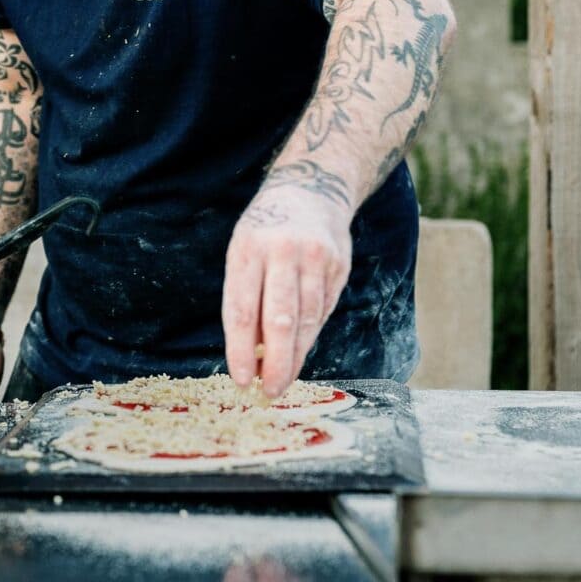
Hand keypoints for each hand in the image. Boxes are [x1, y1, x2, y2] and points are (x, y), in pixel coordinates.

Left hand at [222, 191, 350, 396]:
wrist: (312, 191)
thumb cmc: (264, 230)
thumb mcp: (243, 252)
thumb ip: (246, 297)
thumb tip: (251, 353)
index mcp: (249, 248)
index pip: (243, 309)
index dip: (241, 349)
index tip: (241, 379)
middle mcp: (283, 252)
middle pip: (281, 319)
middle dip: (276, 362)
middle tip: (269, 391)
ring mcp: (316, 258)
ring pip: (307, 319)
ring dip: (295, 355)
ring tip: (283, 380)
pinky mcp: (339, 266)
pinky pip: (323, 310)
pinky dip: (310, 335)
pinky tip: (300, 351)